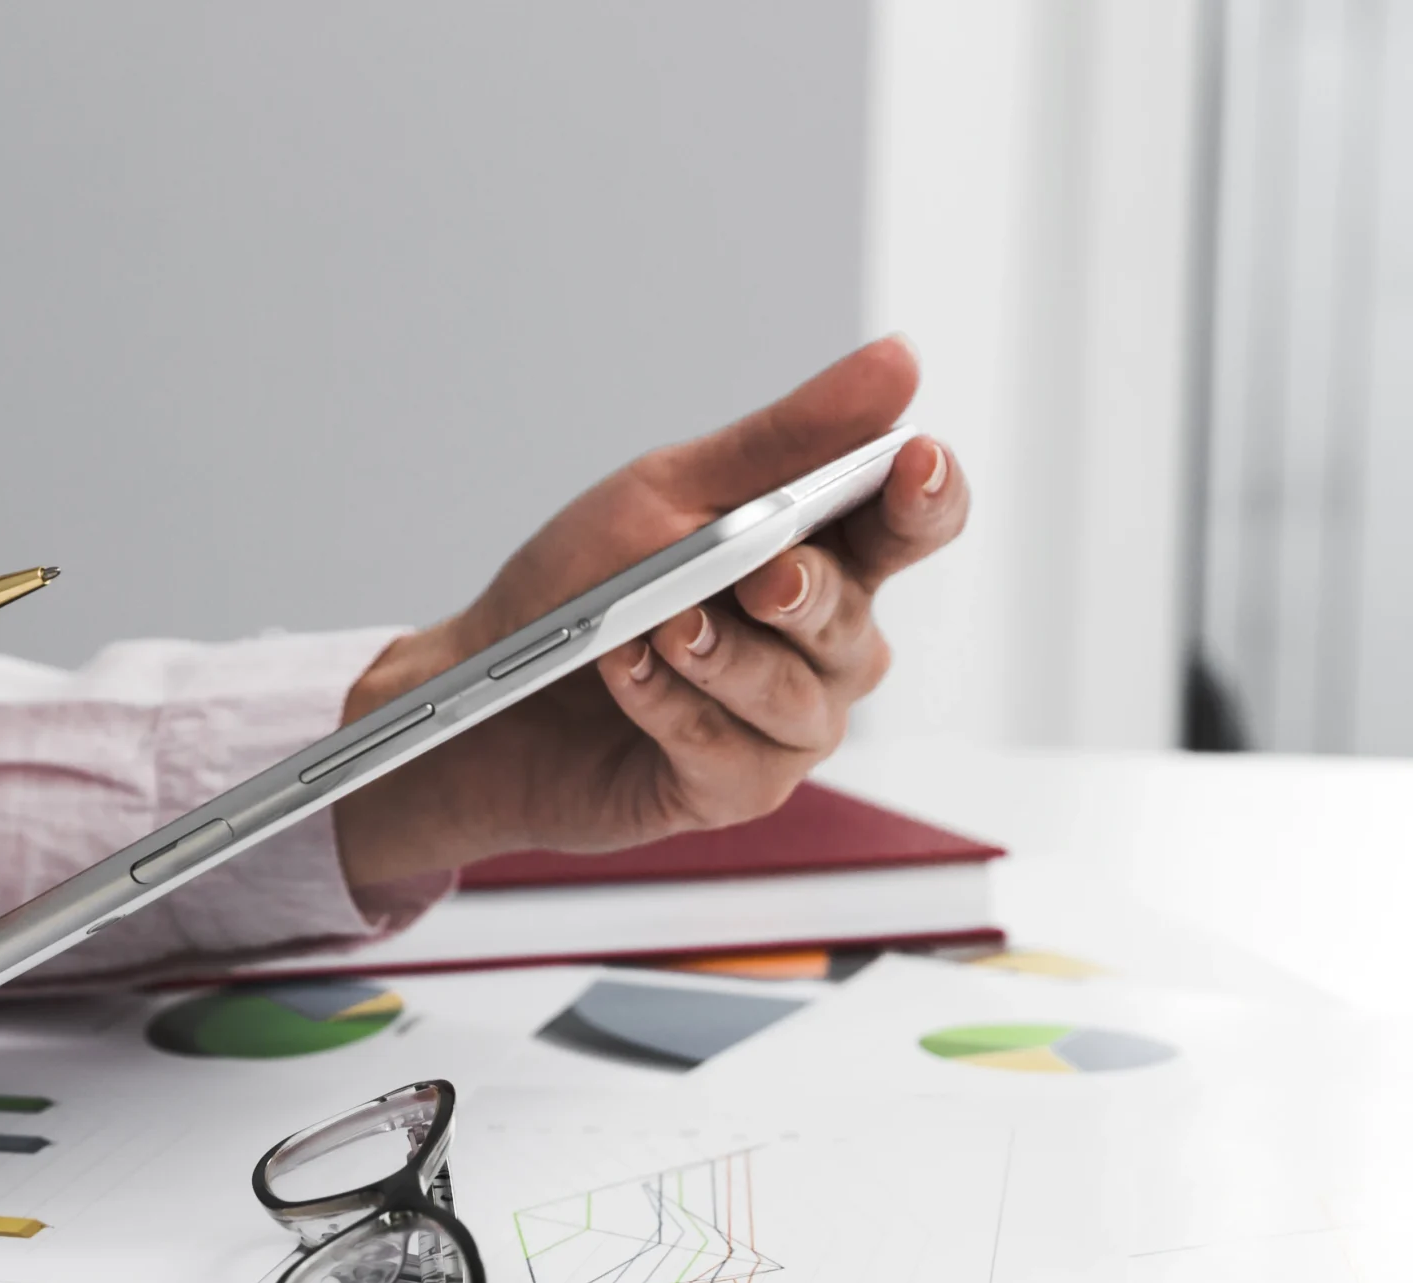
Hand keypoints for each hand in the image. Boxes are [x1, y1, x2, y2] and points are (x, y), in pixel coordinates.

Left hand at [332, 336, 966, 893]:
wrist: (483, 691)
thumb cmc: (579, 589)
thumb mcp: (666, 494)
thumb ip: (783, 442)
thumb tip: (897, 363)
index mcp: (824, 558)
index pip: (914, 524)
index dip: (929, 496)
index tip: (915, 462)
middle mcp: (823, 647)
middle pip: (854, 618)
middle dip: (804, 593)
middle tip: (758, 578)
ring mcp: (785, 724)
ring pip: (794, 695)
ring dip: (721, 655)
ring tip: (655, 626)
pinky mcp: (732, 788)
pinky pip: (728, 750)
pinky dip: (669, 704)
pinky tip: (624, 671)